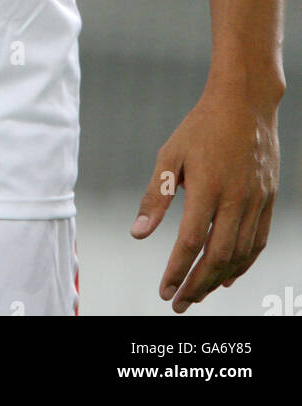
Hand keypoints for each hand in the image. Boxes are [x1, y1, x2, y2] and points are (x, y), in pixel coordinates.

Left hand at [130, 85, 278, 312]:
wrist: (245, 103)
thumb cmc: (201, 127)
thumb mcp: (170, 155)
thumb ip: (155, 197)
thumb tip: (137, 234)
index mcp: (208, 188)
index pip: (191, 242)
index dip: (177, 270)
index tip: (164, 290)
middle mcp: (235, 199)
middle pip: (218, 257)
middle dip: (197, 285)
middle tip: (179, 303)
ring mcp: (256, 201)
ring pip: (240, 255)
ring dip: (218, 279)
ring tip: (198, 293)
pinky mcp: (268, 200)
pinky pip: (257, 242)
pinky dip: (243, 264)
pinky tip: (227, 276)